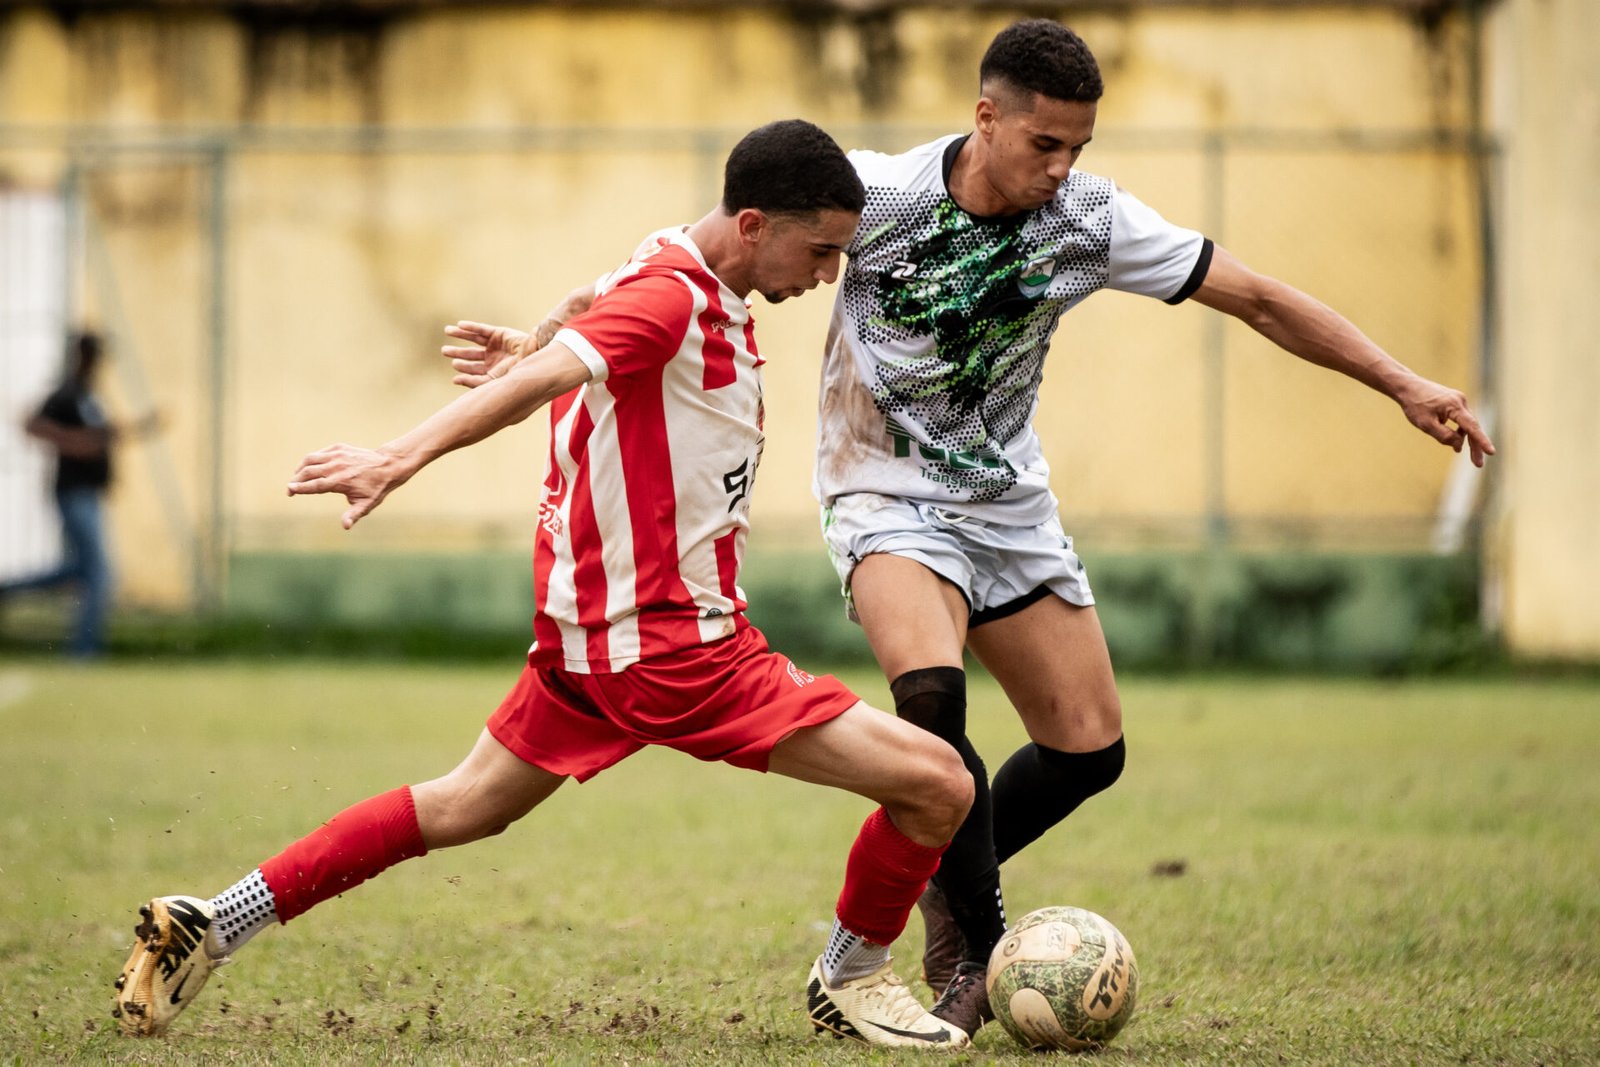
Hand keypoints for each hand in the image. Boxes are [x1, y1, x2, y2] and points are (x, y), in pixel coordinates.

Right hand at [287, 443, 409, 528]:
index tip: (290, 491)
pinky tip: (309, 468)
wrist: (388, 465)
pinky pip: (319, 453)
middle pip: (308, 471)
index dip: (300, 488)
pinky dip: (311, 460)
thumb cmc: (376, 488)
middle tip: (290, 489)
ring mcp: (337, 455)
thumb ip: (353, 515)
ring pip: (310, 459)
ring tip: (296, 478)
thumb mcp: (367, 504)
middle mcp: (336, 466)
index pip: (315, 485)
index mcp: (340, 481)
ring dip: (300, 468)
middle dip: (296, 480)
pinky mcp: (339, 448)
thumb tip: (345, 526)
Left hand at [441, 321, 530, 388]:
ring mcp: (496, 345)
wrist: (537, 360)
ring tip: (447, 330)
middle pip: (471, 355)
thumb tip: (454, 380)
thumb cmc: (519, 374)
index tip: (454, 367)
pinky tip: (460, 325)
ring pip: (474, 340)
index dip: (463, 370)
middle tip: (445, 351)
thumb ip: (475, 382)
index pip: (474, 371)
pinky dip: (471, 327)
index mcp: (493, 372)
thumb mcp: (494, 381)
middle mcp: (493, 359)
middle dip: (457, 352)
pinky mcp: (499, 333)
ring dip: (461, 335)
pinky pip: (482, 330)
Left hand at [1396, 377, 1495, 466]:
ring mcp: (1459, 401)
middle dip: (1476, 446)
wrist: (1408, 387)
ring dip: (1468, 440)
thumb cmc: (1415, 405)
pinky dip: (1460, 431)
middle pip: (1472, 427)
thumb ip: (1443, 436)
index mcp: (1454, 406)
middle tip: (1478, 464)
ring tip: (1469, 457)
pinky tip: (1457, 443)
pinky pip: (1461, 420)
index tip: (1491, 452)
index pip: (1471, 426)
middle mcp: (1461, 401)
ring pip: (1467, 424)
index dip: (1481, 440)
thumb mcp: (1426, 424)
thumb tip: (1458, 446)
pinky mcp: (1455, 402)